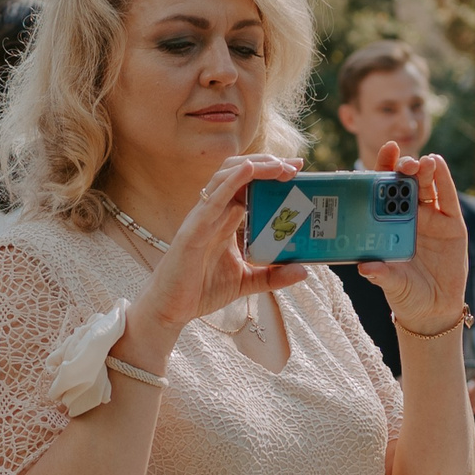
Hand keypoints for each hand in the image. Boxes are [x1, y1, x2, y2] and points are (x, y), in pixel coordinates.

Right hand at [131, 155, 312, 347]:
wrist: (170, 310)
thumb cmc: (201, 290)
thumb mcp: (246, 281)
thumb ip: (272, 276)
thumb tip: (304, 271)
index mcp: (225, 220)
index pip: (249, 186)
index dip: (271, 173)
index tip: (298, 171)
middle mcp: (213, 213)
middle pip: (238, 173)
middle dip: (267, 164)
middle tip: (296, 165)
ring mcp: (201, 219)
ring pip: (225, 178)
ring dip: (254, 166)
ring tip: (280, 165)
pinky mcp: (192, 231)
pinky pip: (212, 201)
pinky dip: (230, 182)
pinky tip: (249, 169)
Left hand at [357, 145, 470, 333]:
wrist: (432, 310)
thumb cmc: (405, 294)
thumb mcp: (391, 284)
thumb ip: (381, 274)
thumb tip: (365, 267)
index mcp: (388, 225)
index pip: (382, 192)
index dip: (381, 171)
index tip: (380, 154)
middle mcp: (408, 217)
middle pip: (405, 184)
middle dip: (403, 169)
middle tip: (402, 162)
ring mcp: (431, 219)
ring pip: (426, 187)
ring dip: (424, 171)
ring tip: (422, 161)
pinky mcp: (451, 225)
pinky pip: (447, 198)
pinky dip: (444, 180)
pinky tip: (438, 164)